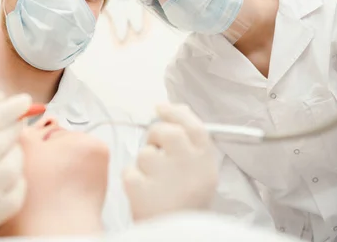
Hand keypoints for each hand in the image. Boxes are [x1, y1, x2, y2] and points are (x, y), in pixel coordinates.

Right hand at [0, 91, 29, 241]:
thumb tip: (0, 96)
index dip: (12, 107)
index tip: (24, 100)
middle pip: (10, 135)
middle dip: (13, 128)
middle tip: (8, 130)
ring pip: (17, 158)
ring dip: (11, 156)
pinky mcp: (2, 209)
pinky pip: (20, 183)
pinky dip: (13, 180)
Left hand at [123, 103, 217, 221]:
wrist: (177, 238)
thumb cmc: (185, 206)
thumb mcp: (199, 174)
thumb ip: (190, 143)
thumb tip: (176, 108)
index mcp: (206, 164)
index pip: (194, 126)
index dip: (176, 112)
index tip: (161, 107)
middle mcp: (190, 167)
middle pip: (167, 132)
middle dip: (155, 136)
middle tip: (154, 149)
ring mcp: (166, 178)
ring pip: (145, 153)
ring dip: (144, 165)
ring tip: (154, 184)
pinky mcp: (143, 189)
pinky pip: (129, 171)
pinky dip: (132, 181)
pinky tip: (144, 195)